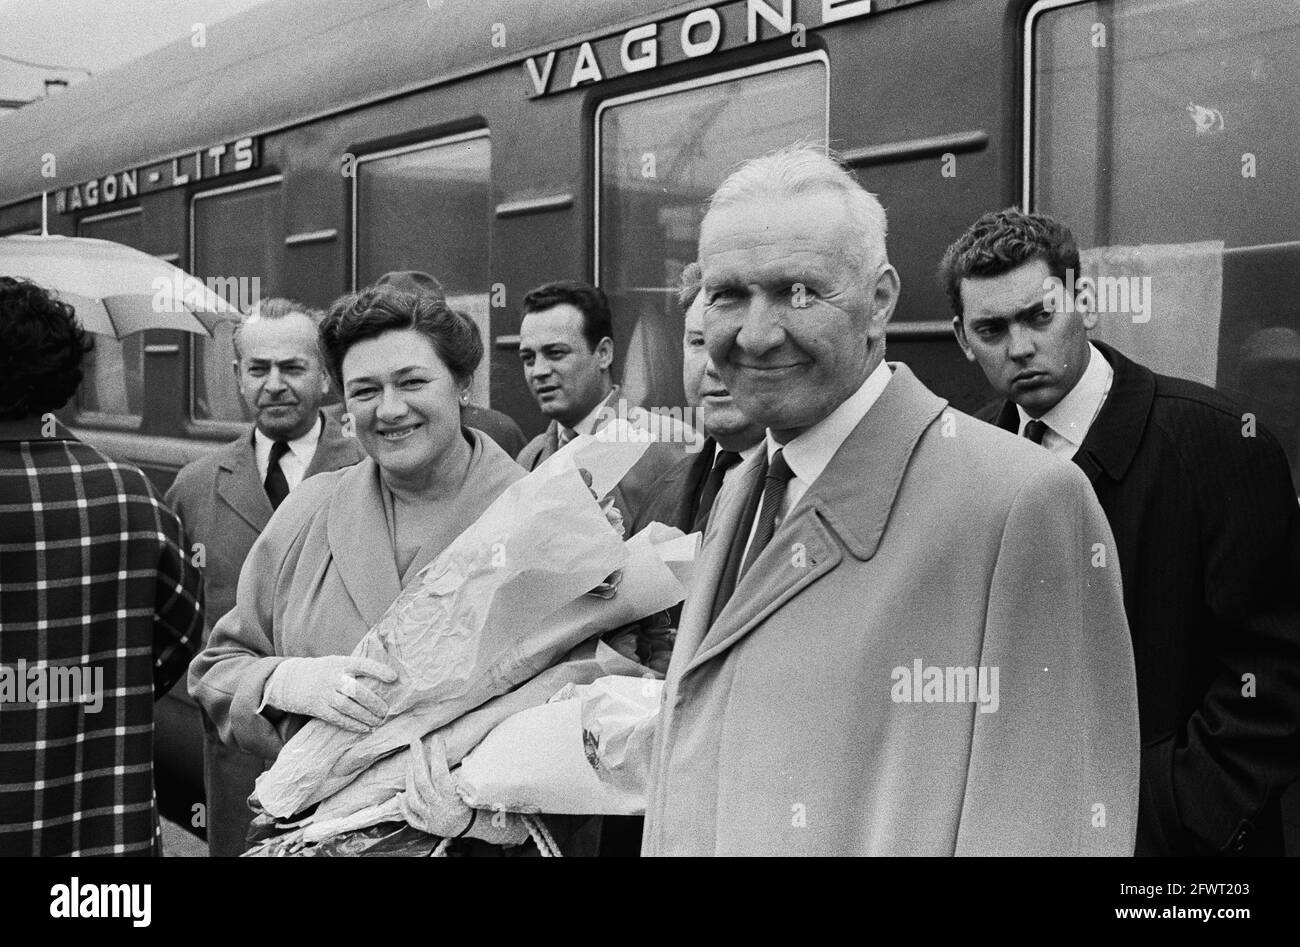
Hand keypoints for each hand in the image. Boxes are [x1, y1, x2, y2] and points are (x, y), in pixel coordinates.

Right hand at [263, 655, 396, 731]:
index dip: (378, 670)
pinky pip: (336, 718)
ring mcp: (323, 693)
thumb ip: (354, 670)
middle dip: (373, 702)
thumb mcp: (336, 663)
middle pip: (355, 690)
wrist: (289, 679)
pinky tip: (364, 729)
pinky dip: (352, 724)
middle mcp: (332, 677)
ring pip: (347, 706)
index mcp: (340, 662)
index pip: (362, 664)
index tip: (394, 678)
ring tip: (378, 722)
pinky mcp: (317, 707)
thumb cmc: (323, 672)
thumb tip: (384, 682)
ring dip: (365, 716)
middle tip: (386, 711)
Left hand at [398, 736, 473, 836]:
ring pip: (414, 798)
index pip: (441, 773)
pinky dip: (403, 807)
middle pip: (423, 782)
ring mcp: (430, 817)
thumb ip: (466, 776)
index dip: (438, 755)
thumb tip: (464, 755)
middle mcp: (438, 807)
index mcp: (452, 798)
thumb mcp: (474, 791)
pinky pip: (410, 818)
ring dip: (409, 778)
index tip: (438, 738)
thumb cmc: (473, 805)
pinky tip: (398, 794)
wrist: (470, 828)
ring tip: (409, 761)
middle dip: (418, 760)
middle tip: (416, 741)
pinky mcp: (425, 826)